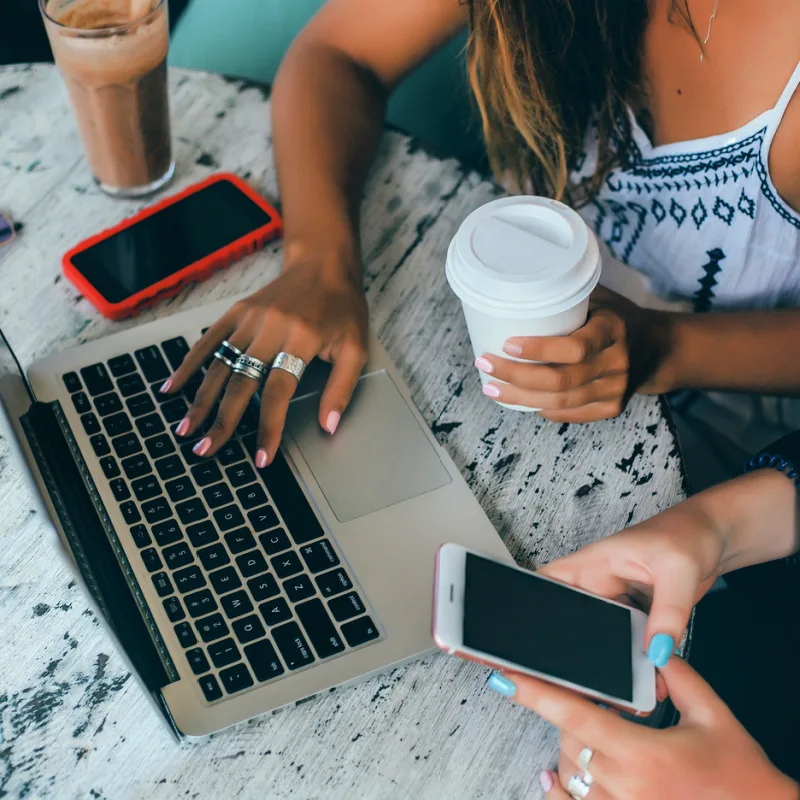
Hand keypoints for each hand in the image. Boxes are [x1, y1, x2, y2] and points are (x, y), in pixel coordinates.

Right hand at [161, 252, 367, 464]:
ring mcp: (250, 318)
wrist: (323, 264)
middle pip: (241, 382)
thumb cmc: (342, 309)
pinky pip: (209, 341)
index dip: (268, 427)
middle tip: (206, 450)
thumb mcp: (356, 348)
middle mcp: (271, 328)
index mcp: (302, 338)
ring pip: (220, 365)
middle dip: (222, 421)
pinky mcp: (237, 311)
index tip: (262, 458)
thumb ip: (342, 389)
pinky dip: (188, 365)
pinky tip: (172, 388)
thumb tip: (329, 428)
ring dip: (200, 400)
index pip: (278, 392)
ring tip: (186, 430)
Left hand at [474, 286, 674, 421]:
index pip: (575, 348)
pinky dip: (541, 408)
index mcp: (613, 330)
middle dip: (516, 376)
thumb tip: (517, 280)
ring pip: (560, 402)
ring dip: (520, 397)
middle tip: (485, 364)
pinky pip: (569, 414)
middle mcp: (617, 363)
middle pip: (561, 380)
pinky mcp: (612, 408)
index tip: (506, 344)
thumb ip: (567, 294)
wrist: (659, 348)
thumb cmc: (616, 317)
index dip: (538, 350)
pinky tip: (519, 399)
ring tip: (492, 388)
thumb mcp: (601, 298)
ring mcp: (616, 390)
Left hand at [492, 658, 796, 799]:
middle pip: (568, 738)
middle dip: (572, 714)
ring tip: (595, 734)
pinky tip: (552, 778)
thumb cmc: (741, 776)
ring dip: (573, 747)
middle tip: (592, 702)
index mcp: (646, 754)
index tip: (504, 677)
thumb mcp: (714, 716)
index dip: (536, 693)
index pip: (576, 715)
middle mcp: (627, 787)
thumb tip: (654, 648)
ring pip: (569, 771)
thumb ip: (679, 676)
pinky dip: (560, 791)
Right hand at [537, 500, 726, 665]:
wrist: (715, 536)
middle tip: (587, 676)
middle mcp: (600, 582)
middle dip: (576, 646)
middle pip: (572, 617)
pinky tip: (650, 674)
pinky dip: (638, 658)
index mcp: (594, 563)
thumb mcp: (678, 570)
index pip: (547, 582)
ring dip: (613, 657)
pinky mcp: (637, 614)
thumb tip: (656, 653)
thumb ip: (668, 612)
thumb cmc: (688, 534)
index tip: (528, 636)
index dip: (531, 604)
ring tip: (628, 684)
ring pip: (602, 635)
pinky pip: (629, 641)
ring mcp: (618, 600)